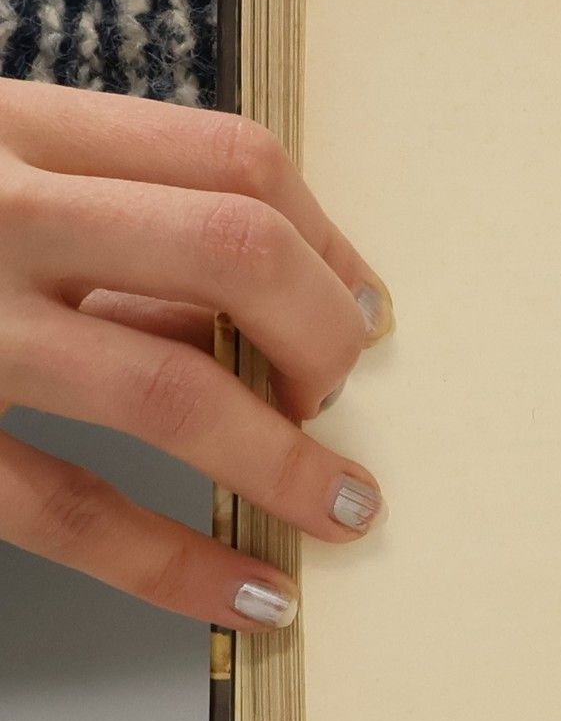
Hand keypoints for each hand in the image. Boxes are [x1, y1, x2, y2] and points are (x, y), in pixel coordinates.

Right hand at [0, 80, 390, 627]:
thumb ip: (94, 230)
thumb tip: (253, 317)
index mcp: (9, 125)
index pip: (233, 159)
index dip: (328, 245)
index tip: (366, 312)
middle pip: (234, 250)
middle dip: (324, 338)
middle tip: (343, 398)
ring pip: (170, 387)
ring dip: (289, 460)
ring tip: (348, 509)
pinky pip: (66, 508)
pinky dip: (177, 565)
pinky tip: (250, 595)